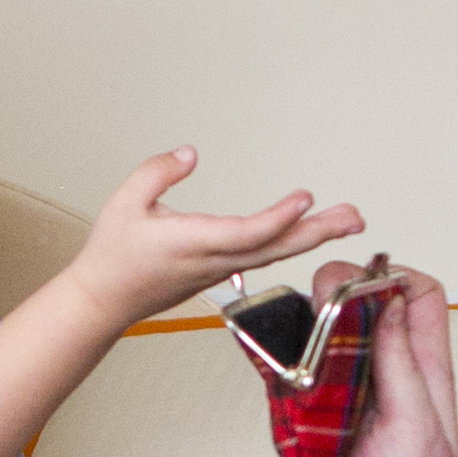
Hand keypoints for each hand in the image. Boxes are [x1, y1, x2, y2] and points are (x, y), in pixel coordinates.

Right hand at [59, 147, 366, 328]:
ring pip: (274, 254)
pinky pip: (263, 257)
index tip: (306, 199)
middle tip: (355, 217)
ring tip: (345, 221)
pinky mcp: (219, 273)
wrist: (102, 301)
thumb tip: (191, 154)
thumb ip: (159, 172)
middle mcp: (214, 261)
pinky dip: (290, 242)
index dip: (279, 218)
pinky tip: (308, 232)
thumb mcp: (125, 201)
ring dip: (312, 236)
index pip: (247, 233)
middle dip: (318, 232)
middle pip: (276, 248)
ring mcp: (220, 270)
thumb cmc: (112, 255)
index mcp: (193, 244)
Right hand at [282, 261, 457, 456]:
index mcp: (423, 377)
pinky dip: (272, 358)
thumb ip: (402, 367)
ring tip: (293, 333)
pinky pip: (284, 375)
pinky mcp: (301, 420)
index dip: (394, 277)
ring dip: (301, 326)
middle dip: (337, 292)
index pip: (419, 299)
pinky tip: (268, 352)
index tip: (365, 282)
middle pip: (360, 308)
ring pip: (318, 336)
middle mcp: (382, 379)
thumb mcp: (418, 432)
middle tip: (317, 303)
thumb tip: (389, 303)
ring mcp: (339, 398)